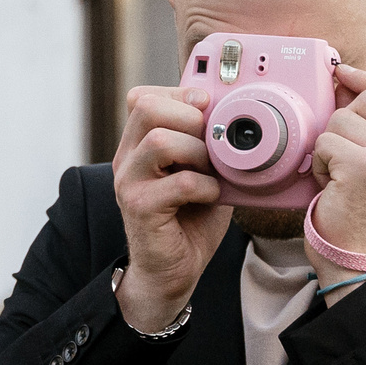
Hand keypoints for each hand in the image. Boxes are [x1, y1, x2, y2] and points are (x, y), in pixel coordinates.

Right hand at [110, 85, 231, 331]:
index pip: (142, 97)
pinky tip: (212, 196)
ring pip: (159, 141)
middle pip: (145, 107)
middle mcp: (126, 159)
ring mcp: (129, 182)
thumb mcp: (201, 172)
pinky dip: (206, 186)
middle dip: (188, 116)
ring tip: (211, 170)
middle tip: (209, 140)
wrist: (172, 271)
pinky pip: (180, 183)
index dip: (178, 93)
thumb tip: (239, 115)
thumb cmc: (190, 220)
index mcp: (137, 145)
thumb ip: (207, 145)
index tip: (207, 106)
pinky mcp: (140, 208)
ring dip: (198, 151)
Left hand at [307, 66, 365, 272]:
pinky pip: (326, 140)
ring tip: (339, 174)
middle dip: (345, 122)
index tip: (344, 74)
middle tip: (344, 156)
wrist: (356, 257)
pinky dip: (319, 162)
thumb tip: (345, 81)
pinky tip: (331, 184)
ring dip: (330, 145)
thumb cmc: (363, 211)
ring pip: (343, 118)